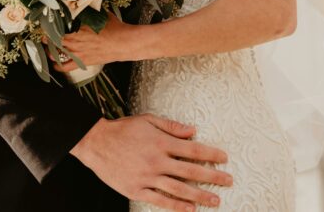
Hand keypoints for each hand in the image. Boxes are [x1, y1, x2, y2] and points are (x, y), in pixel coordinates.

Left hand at [51, 12, 134, 70]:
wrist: (124, 43)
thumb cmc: (115, 27)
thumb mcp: (102, 14)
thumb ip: (91, 11)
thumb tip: (87, 4)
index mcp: (78, 27)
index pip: (57, 26)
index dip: (49, 25)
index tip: (46, 23)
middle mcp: (75, 40)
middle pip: (53, 39)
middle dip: (47, 36)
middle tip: (45, 34)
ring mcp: (77, 52)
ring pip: (56, 52)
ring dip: (49, 49)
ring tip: (48, 46)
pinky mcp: (82, 61)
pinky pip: (65, 66)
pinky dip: (57, 65)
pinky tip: (54, 63)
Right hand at [71, 114, 231, 210]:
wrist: (95, 143)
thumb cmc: (123, 129)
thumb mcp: (148, 120)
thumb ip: (171, 126)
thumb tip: (193, 131)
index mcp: (161, 142)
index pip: (193, 149)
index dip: (211, 154)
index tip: (224, 158)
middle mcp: (157, 161)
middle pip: (191, 171)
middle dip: (212, 177)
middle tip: (228, 181)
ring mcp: (147, 177)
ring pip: (179, 189)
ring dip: (199, 195)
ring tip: (215, 200)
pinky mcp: (136, 190)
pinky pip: (160, 201)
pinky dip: (176, 206)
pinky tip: (190, 209)